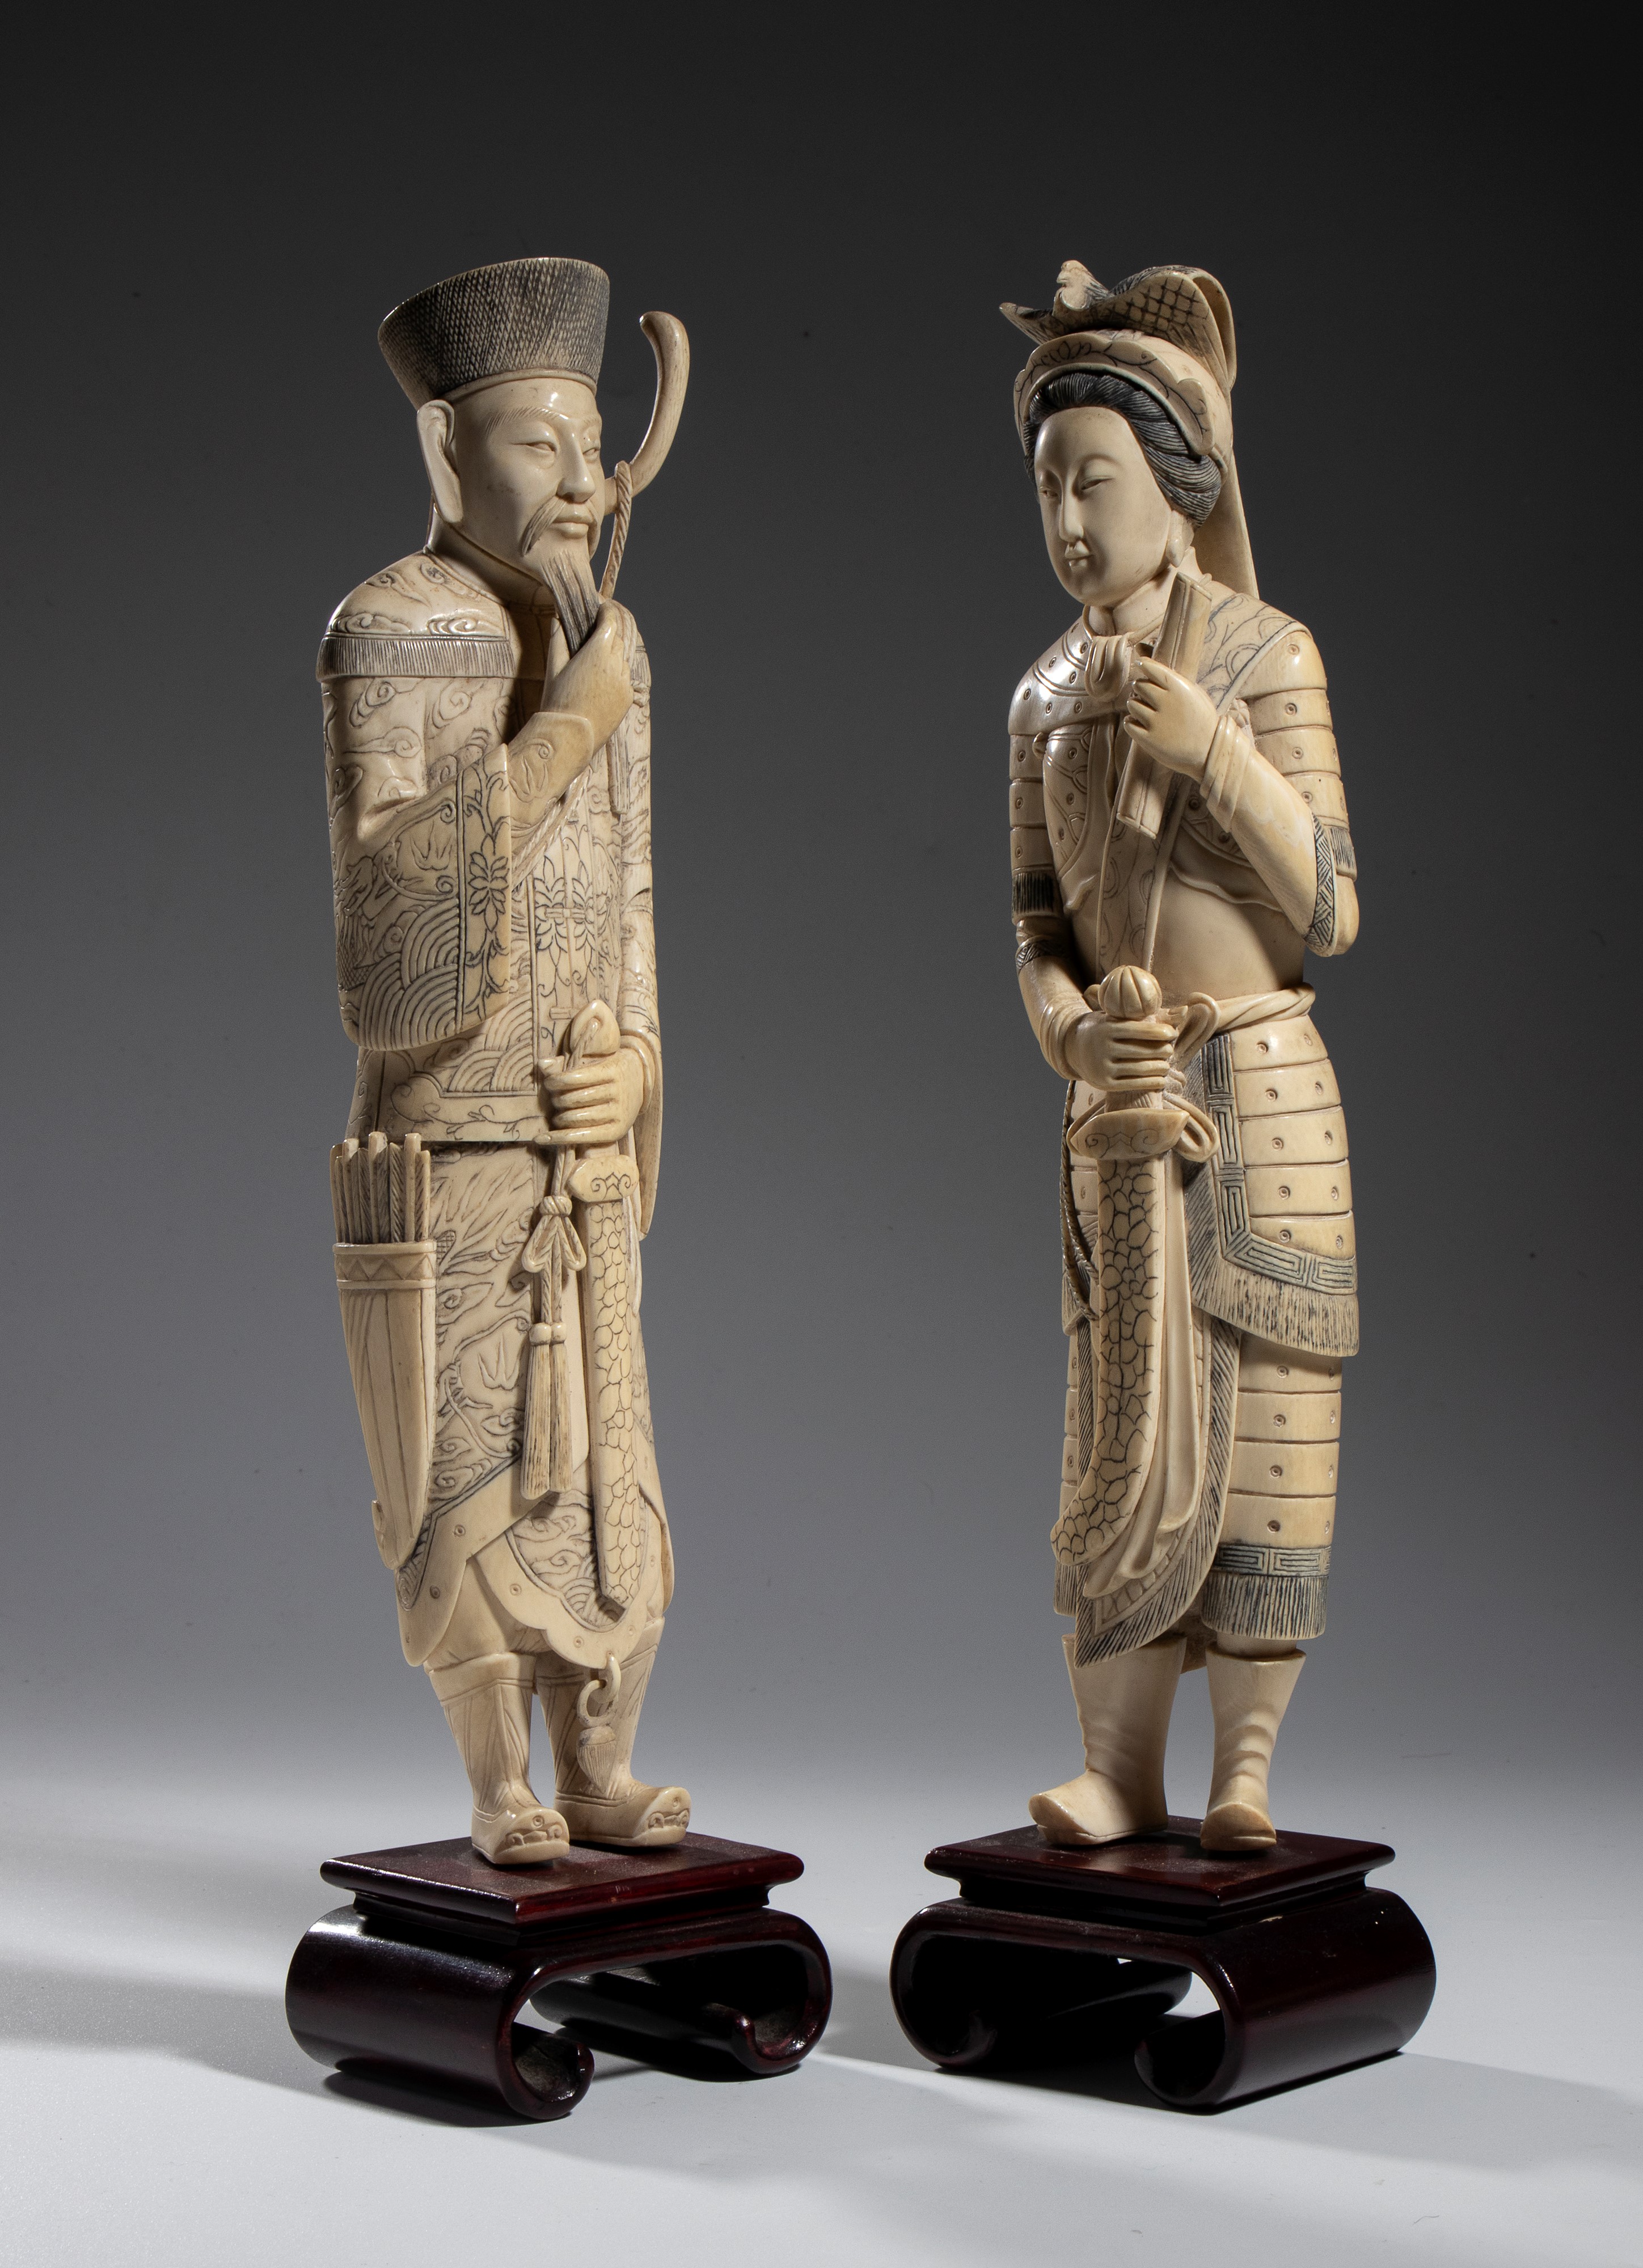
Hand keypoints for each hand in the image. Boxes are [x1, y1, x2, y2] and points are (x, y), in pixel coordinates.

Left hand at [538, 1002, 645, 1148]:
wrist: (640, 1081)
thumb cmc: (609, 1068)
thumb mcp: (593, 1060)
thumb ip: (565, 1063)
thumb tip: (541, 1064)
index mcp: (613, 1070)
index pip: (574, 1078)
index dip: (555, 1081)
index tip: (549, 1083)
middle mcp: (618, 1092)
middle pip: (573, 1100)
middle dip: (557, 1100)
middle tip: (555, 1099)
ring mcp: (619, 1113)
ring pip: (575, 1118)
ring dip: (558, 1118)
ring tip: (557, 1116)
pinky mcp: (617, 1131)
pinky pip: (582, 1136)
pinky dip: (560, 1138)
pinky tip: (542, 1138)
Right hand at [544, 604, 632, 751]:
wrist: (570, 737)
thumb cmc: (557, 700)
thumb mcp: (554, 666)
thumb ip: (557, 637)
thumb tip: (557, 617)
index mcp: (598, 651)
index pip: (611, 620)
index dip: (607, 609)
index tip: (601, 606)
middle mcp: (616, 664)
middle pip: (619, 636)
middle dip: (610, 629)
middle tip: (599, 627)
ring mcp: (624, 681)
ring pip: (623, 657)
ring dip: (613, 652)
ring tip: (597, 657)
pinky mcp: (628, 697)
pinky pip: (625, 677)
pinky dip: (616, 673)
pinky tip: (600, 681)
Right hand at [1065, 1011, 1175, 1095]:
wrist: (1074, 1049)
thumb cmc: (1105, 1029)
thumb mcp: (1116, 1018)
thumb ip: (1144, 1016)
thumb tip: (1184, 1010)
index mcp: (1105, 1028)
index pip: (1138, 1029)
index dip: (1159, 1031)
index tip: (1173, 1033)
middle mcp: (1101, 1047)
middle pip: (1141, 1050)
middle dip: (1161, 1051)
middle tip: (1171, 1051)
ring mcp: (1102, 1067)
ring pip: (1140, 1069)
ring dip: (1159, 1068)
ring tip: (1167, 1065)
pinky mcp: (1104, 1084)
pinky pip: (1133, 1084)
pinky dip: (1151, 1083)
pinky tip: (1161, 1080)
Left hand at [1124, 658, 1217, 780]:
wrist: (1208, 750)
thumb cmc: (1199, 718)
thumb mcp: (1192, 691)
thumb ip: (1168, 673)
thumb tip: (1139, 649)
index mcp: (1179, 688)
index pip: (1150, 668)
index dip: (1143, 666)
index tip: (1141, 666)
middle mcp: (1167, 703)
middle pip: (1138, 685)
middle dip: (1141, 689)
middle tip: (1150, 697)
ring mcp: (1157, 722)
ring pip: (1131, 704)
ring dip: (1136, 706)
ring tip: (1149, 712)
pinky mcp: (1149, 740)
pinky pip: (1129, 723)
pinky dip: (1132, 722)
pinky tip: (1142, 724)